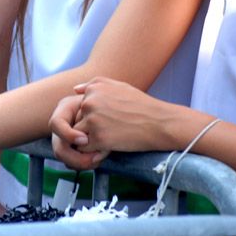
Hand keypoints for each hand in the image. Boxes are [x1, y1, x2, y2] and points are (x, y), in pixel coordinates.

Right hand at [49, 93, 104, 170]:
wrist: (116, 111)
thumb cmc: (108, 100)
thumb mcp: (98, 94)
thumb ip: (90, 97)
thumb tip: (78, 92)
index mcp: (64, 110)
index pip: (56, 124)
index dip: (68, 134)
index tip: (85, 139)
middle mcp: (62, 126)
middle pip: (58, 148)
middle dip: (76, 157)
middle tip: (95, 159)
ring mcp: (66, 139)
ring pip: (65, 158)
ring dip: (81, 162)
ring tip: (99, 160)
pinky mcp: (74, 149)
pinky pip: (73, 162)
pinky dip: (85, 163)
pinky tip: (98, 160)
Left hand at [50, 77, 177, 168]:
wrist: (160, 123)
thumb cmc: (142, 105)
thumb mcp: (120, 86)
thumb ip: (95, 85)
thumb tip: (75, 89)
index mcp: (93, 89)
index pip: (79, 106)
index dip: (93, 117)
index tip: (109, 119)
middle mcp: (90, 102)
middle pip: (77, 120)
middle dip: (88, 128)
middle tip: (110, 130)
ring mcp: (93, 120)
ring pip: (77, 134)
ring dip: (90, 139)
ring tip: (110, 138)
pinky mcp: (98, 138)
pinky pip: (84, 148)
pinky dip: (93, 150)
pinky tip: (109, 146)